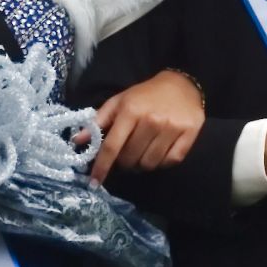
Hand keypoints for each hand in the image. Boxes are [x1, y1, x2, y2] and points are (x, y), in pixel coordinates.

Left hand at [91, 70, 205, 181]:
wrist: (182, 84)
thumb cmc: (145, 95)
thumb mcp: (119, 102)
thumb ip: (98, 121)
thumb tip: (76, 141)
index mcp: (130, 111)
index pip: (112, 146)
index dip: (101, 166)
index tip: (94, 182)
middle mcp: (151, 120)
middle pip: (130, 159)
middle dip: (124, 163)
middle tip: (126, 156)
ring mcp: (171, 128)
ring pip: (149, 164)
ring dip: (142, 164)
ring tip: (142, 153)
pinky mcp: (189, 134)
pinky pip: (170, 161)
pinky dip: (161, 163)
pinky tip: (158, 153)